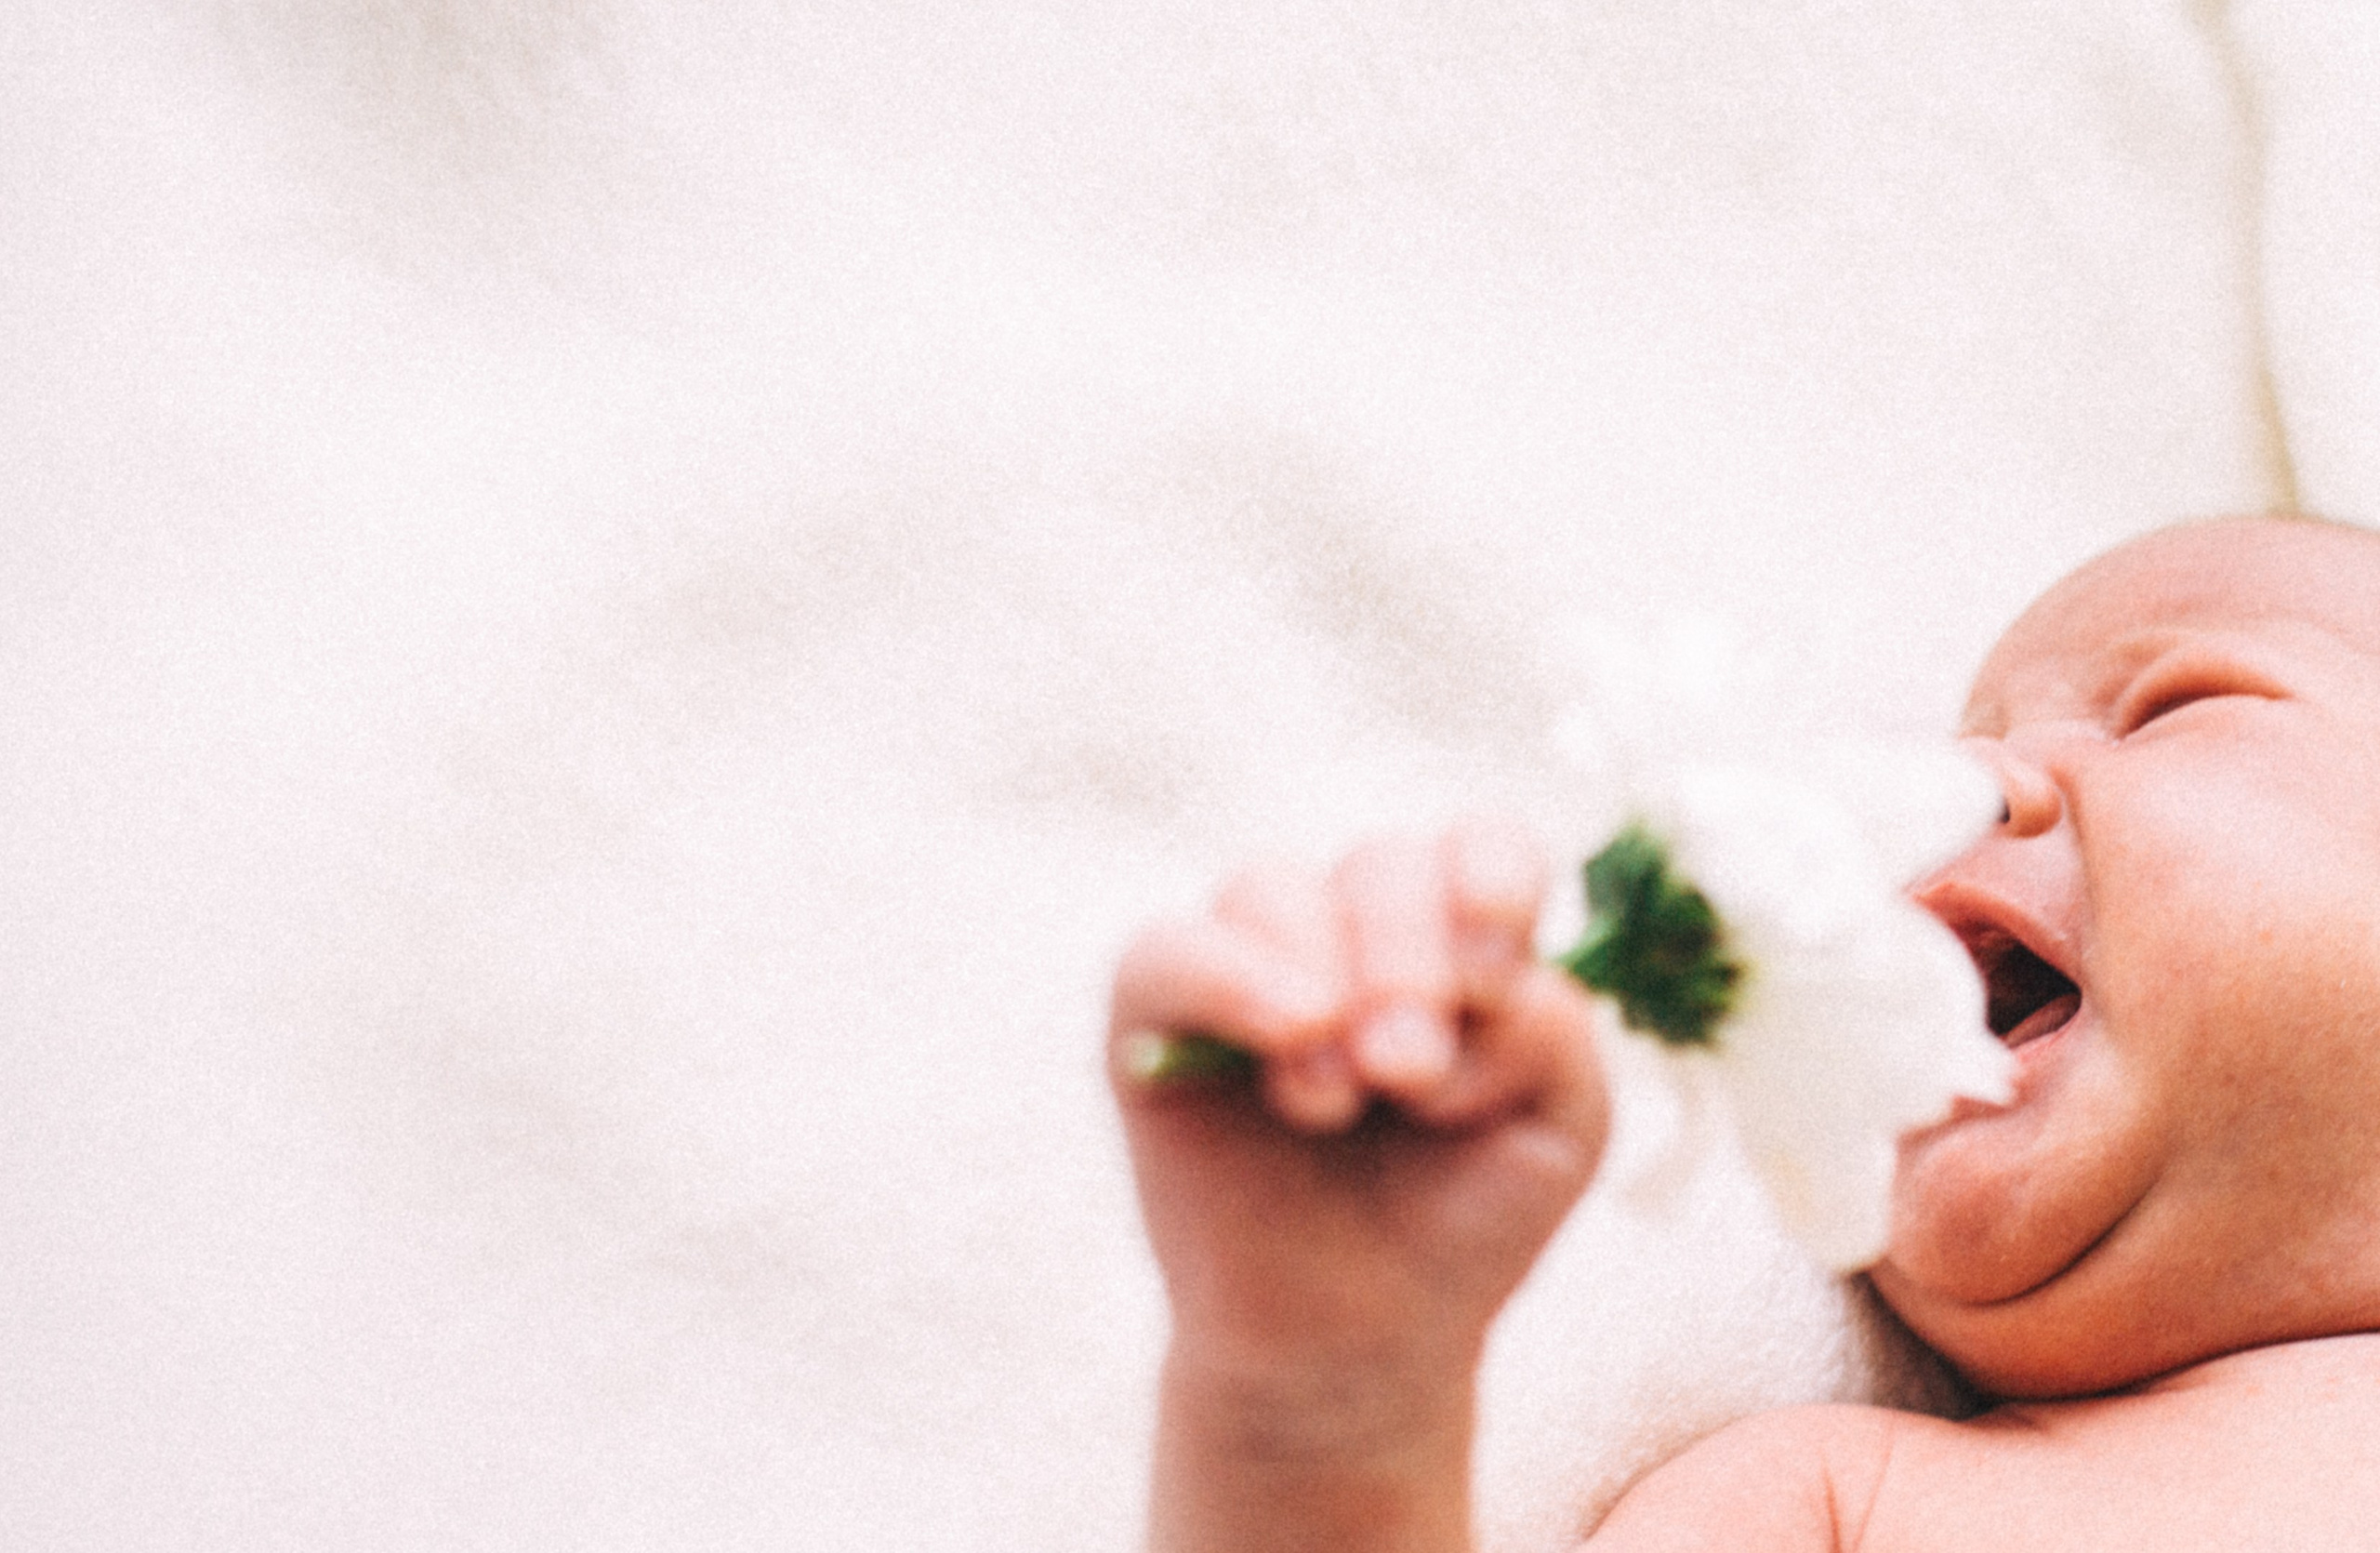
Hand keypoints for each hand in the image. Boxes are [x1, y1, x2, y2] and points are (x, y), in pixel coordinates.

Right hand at [1109, 821, 1611, 1400]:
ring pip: (1273, 888)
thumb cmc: (1463, 1216)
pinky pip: (1168, 950)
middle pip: (1383, 865)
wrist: (1356, 1340)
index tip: (1496, 978)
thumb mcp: (1558, 1128)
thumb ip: (1552, 1033)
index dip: (1491, 882)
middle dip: (1408, 965)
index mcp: (1458, 935)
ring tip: (1337, 1101)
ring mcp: (1252, 963)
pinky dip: (1229, 979)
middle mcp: (1352, 930)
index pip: (1479, 844)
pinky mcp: (1158, 1017)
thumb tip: (1475, 988)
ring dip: (1323, 983)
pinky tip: (1288, 1037)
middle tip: (1409, 1077)